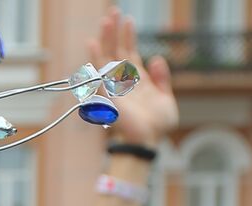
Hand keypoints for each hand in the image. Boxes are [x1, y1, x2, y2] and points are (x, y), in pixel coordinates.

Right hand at [90, 7, 175, 146]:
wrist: (148, 139)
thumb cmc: (157, 124)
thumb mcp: (166, 98)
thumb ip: (162, 78)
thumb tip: (155, 58)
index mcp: (136, 79)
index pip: (130, 52)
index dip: (128, 36)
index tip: (127, 19)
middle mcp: (122, 79)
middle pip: (116, 50)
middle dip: (115, 31)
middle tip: (113, 11)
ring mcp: (114, 85)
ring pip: (107, 56)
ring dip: (106, 38)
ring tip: (107, 19)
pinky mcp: (107, 92)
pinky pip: (98, 72)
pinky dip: (95, 58)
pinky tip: (93, 43)